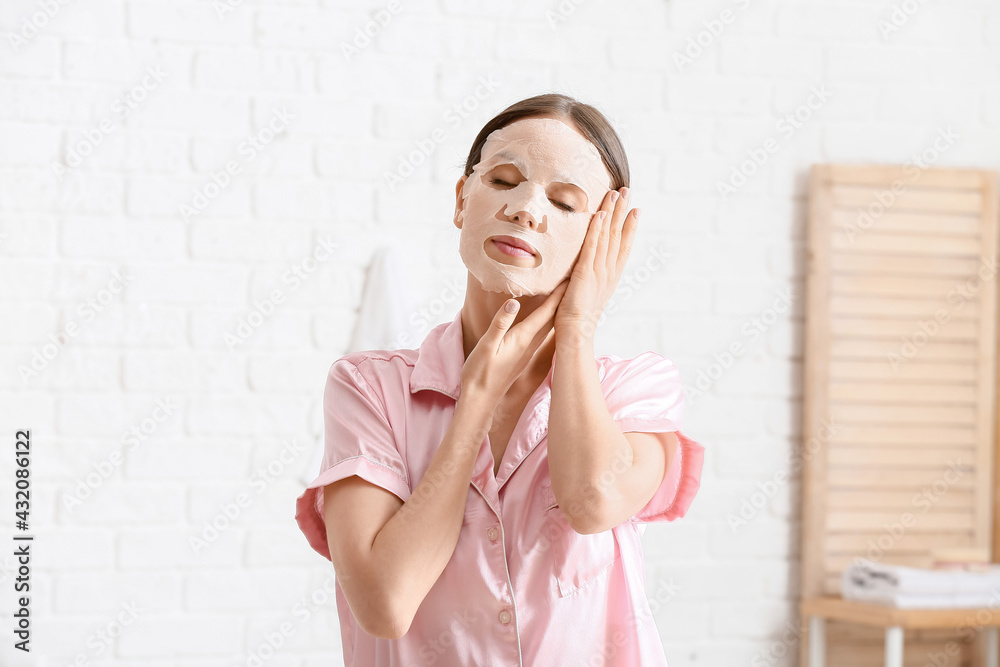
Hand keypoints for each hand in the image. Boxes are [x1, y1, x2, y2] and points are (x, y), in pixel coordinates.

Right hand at [460, 280, 568, 414]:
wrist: (481, 400)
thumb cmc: (480, 373)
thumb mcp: (486, 345)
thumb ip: (500, 323)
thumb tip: (514, 302)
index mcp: (523, 339)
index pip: (546, 313)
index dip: (558, 295)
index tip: (569, 279)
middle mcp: (530, 345)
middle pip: (552, 318)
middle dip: (563, 300)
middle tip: (574, 281)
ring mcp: (528, 351)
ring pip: (549, 327)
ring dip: (558, 311)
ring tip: (565, 296)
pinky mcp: (523, 356)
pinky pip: (541, 334)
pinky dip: (548, 322)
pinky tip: (548, 319)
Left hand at [554, 187, 638, 342]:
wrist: (576, 332)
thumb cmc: (577, 316)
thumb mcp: (587, 292)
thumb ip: (589, 277)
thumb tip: (584, 268)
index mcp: (611, 276)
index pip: (623, 246)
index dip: (630, 227)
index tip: (635, 209)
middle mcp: (609, 271)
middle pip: (618, 235)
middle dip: (622, 211)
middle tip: (627, 190)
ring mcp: (599, 271)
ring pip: (607, 236)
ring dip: (611, 212)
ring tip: (615, 193)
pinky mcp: (585, 273)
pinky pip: (592, 246)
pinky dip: (596, 229)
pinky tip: (599, 214)